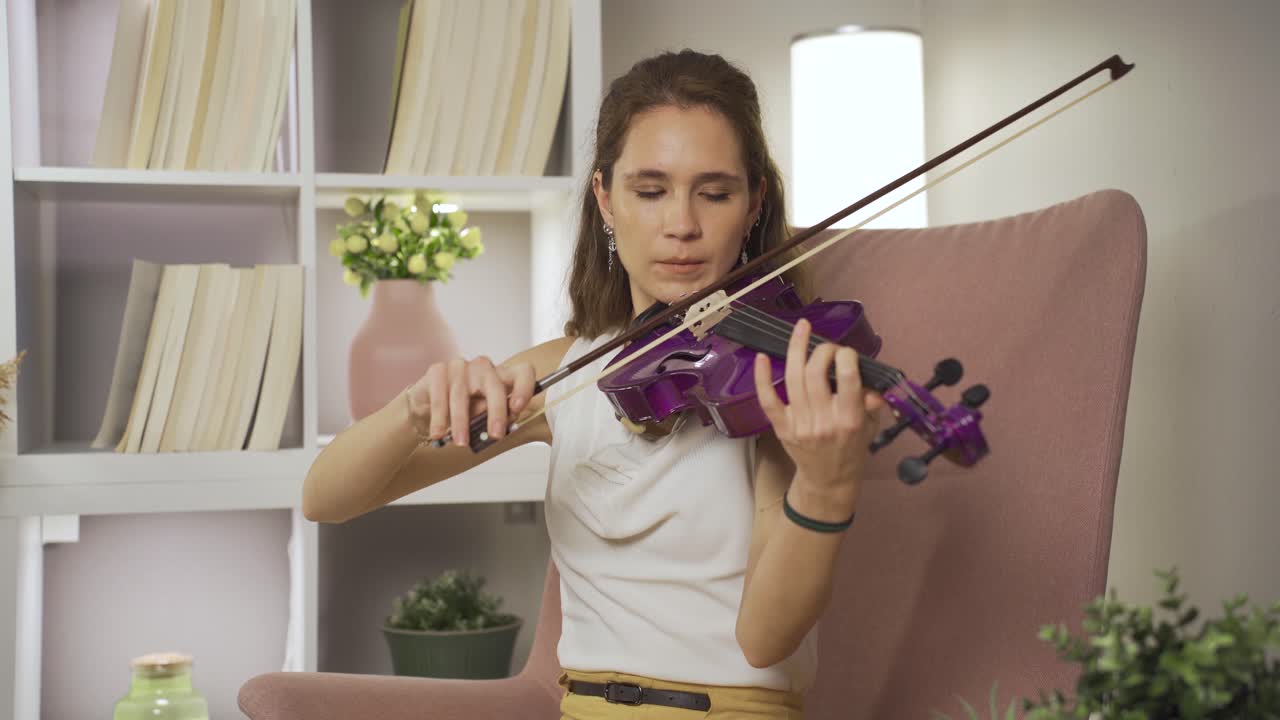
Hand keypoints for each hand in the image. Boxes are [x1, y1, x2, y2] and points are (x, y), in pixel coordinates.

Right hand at [405, 356, 535, 445]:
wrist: (428, 409)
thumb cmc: (463, 413)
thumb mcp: (483, 418)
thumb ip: (494, 417)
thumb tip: (504, 420)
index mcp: (502, 377)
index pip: (523, 372)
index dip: (524, 388)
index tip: (518, 408)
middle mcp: (483, 368)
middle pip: (495, 385)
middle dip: (496, 412)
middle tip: (495, 435)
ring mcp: (460, 367)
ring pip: (463, 394)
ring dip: (462, 422)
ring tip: (461, 442)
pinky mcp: (438, 371)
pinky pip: (440, 396)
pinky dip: (439, 418)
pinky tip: (438, 433)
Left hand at [753, 318, 885, 501]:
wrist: (829, 481)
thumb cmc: (852, 449)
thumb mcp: (871, 427)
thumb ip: (872, 402)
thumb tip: (870, 382)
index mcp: (850, 420)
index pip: (848, 378)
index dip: (847, 356)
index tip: (847, 353)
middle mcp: (824, 422)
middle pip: (816, 373)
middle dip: (823, 350)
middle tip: (828, 347)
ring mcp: (800, 425)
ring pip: (794, 379)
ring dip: (796, 349)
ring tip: (801, 329)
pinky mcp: (782, 428)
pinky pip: (768, 400)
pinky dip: (762, 377)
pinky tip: (762, 356)